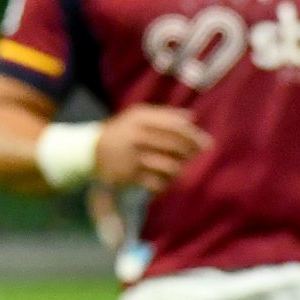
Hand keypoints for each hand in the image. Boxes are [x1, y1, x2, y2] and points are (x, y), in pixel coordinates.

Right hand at [95, 105, 210, 192]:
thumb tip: (193, 117)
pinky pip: (159, 182)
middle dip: (190, 153)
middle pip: (177, 146)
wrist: (92, 151)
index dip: (194, 135)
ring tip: (177, 167)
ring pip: (171, 166)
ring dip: (179, 169)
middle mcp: (136, 135)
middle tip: (193, 157)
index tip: (207, 143)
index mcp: (140, 118)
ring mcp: (133, 156)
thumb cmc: (124, 132)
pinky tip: (164, 180)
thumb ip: (166, 115)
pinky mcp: (130, 175)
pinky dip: (166, 183)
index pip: (175, 126)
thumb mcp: (139, 117)